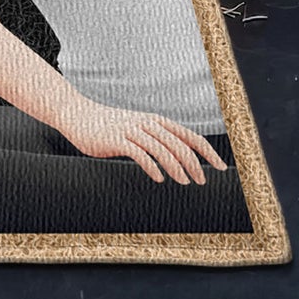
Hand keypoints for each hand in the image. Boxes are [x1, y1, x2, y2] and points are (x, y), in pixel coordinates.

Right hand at [51, 99, 228, 182]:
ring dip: (176, 168)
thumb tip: (181, 159)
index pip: (189, 136)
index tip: (221, 168)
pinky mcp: (115, 139)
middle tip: (201, 182)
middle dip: (194, 164)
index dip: (208, 152)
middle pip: (179, 144)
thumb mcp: (137, 128)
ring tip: (183, 182)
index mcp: (155, 121)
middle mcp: (146, 123)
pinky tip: (158, 179)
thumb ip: (156, 137)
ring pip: (162, 149)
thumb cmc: (109, 126)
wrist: (76, 115)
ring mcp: (130, 130)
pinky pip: (139, 154)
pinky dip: (152, 167)